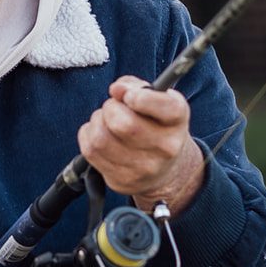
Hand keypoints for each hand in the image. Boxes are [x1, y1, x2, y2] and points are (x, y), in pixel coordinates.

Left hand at [77, 75, 205, 213]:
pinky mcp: (122, 180)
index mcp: (177, 120)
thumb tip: (117, 89)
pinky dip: (88, 135)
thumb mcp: (155, 100)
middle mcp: (165, 148)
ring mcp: (143, 168)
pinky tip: (100, 134)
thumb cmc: (154, 125)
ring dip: (96, 122)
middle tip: (113, 107)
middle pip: (123, 124)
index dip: (141, 98)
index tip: (129, 96)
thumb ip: (135, 86)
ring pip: (101, 138)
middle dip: (110, 108)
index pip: (165, 107)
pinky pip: (90, 150)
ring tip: (106, 121)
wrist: (163, 169)